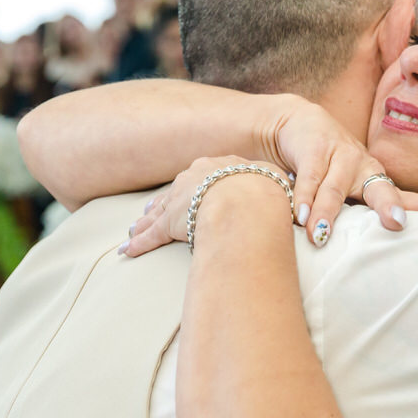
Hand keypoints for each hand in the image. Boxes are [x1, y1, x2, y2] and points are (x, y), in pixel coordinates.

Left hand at [122, 156, 276, 255]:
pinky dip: (138, 243)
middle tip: (153, 211)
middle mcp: (196, 178)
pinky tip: (127, 251)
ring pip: (159, 213)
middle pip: (177, 192)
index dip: (199, 187)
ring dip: (146, 223)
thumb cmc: (267, 194)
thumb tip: (290, 195)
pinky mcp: (169, 224)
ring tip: (134, 230)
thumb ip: (277, 187)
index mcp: (222, 167)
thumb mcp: (276, 183)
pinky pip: (150, 236)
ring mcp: (180, 201)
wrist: (248, 203)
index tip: (194, 193)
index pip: (206, 178)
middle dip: (165, 203)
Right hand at [260, 97, 417, 240]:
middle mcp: (367, 168)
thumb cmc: (326, 174)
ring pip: (335, 187)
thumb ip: (356, 224)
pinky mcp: (314, 149)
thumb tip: (379, 269)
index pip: (417, 200)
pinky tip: (299, 215)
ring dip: (327, 212)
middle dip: (390, 207)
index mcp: (380, 184)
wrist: (292, 126)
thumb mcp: (345, 197)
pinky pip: (309, 178)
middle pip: (384, 190)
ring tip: (320, 235)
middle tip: (397, 224)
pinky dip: (303, 198)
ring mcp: (342, 156)